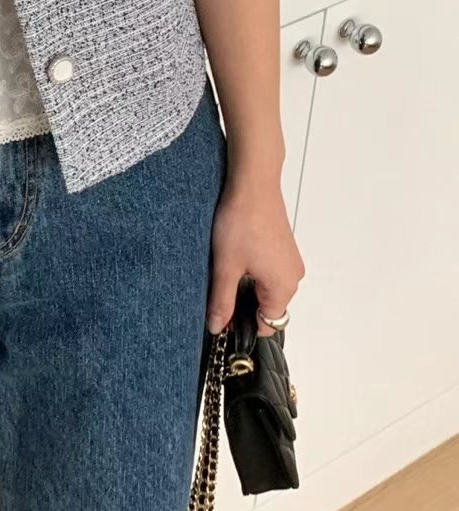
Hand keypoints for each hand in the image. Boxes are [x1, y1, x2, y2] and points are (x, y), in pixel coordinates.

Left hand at [206, 171, 303, 337]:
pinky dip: (255, 270)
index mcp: (283, 287)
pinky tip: (237, 256)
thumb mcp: (225, 267)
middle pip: (269, 307)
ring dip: (248, 285)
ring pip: (268, 288)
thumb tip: (217, 327)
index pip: (267, 324)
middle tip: (220, 287)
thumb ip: (222, 301)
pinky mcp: (285, 247)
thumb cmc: (241, 221)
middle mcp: (293, 276)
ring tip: (228, 267)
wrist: (253, 183)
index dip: (243, 324)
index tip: (222, 315)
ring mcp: (291, 261)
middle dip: (244, 303)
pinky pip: (271, 271)